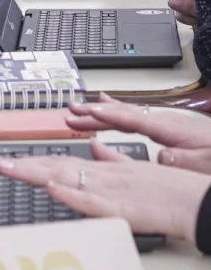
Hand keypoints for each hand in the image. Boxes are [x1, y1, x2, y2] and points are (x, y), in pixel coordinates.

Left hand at [0, 142, 209, 243]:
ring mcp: (108, 190)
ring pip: (64, 178)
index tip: (4, 161)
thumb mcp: (133, 170)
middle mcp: (99, 176)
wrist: (191, 199)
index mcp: (101, 170)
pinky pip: (91, 201)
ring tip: (8, 168)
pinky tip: (52, 188)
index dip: (29, 162)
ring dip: (34, 173)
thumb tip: (93, 148)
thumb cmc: (165, 189)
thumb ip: (112, 160)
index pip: (57, 163)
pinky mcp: (120, 209)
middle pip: (52, 168)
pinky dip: (71, 194)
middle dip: (20, 166)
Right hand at [66, 94, 210, 174]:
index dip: (109, 115)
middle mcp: (162, 119)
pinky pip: (132, 114)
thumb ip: (180, 159)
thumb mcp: (202, 163)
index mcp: (168, 128)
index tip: (88, 112)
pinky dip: (115, 110)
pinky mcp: (163, 125)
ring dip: (100, 111)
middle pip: (122, 112)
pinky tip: (106, 106)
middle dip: (95, 111)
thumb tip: (161, 156)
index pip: (133, 119)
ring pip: (124, 112)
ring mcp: (161, 120)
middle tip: (71, 111)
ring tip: (79, 108)